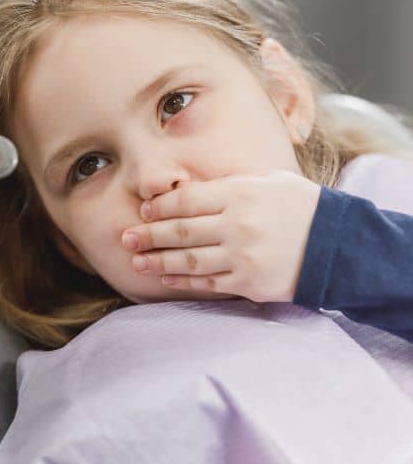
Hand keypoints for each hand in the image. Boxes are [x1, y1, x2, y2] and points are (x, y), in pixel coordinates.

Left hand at [123, 170, 320, 301]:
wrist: (338, 244)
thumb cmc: (301, 206)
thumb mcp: (268, 181)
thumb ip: (230, 184)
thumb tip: (189, 188)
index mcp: (239, 195)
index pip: (187, 200)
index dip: (160, 206)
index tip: (143, 211)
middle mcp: (237, 225)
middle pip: (180, 230)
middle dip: (148, 235)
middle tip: (125, 238)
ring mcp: (242, 256)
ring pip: (188, 259)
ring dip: (158, 261)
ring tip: (136, 261)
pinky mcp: (248, 283)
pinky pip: (208, 282)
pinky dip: (184, 280)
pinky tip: (166, 278)